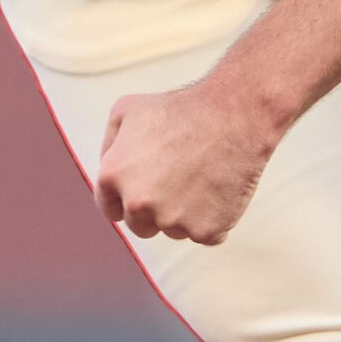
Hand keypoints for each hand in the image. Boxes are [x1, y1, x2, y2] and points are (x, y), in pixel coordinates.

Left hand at [93, 80, 284, 244]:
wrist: (235, 113)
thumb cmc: (182, 108)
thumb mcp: (127, 109)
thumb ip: (109, 144)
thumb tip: (106, 169)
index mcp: (112, 176)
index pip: (112, 209)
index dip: (130, 197)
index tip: (149, 186)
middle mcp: (137, 203)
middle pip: (141, 225)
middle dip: (156, 208)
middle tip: (180, 178)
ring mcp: (172, 220)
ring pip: (175, 229)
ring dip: (186, 212)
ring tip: (203, 176)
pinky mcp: (205, 231)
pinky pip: (207, 234)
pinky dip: (215, 217)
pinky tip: (220, 188)